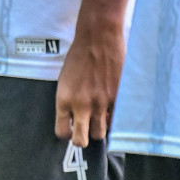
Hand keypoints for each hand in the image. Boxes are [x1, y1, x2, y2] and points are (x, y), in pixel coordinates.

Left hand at [54, 27, 123, 146]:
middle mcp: (81, 105)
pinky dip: (113, 118)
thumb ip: (69, 100)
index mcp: (63, 99)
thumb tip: (75, 118)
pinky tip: (111, 108)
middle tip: (85, 129)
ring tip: (98, 116)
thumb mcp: (65, 79)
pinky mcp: (118, 99)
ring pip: (100, 134)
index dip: (66, 133)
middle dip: (82, 139)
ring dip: (98, 128)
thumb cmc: (78, 56)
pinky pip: (115, 121)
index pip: (62, 132)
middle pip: (81, 141)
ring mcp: (101, 104)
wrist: (97, 38)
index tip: (70, 128)